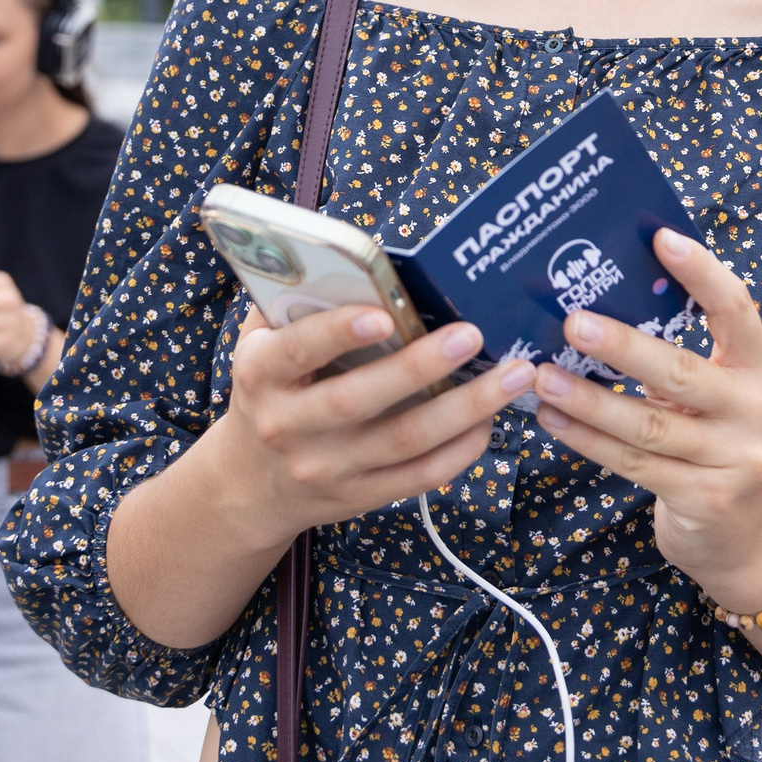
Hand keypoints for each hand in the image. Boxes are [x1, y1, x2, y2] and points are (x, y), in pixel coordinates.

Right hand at [210, 306, 535, 544]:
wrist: (251, 483)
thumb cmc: (269, 392)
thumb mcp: (261, 345)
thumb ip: (295, 303)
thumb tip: (354, 263)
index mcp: (262, 375)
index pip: (297, 350)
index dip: (338, 332)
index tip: (384, 314)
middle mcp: (289, 426)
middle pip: (359, 399)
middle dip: (421, 366)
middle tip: (472, 335)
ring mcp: (326, 469)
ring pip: (403, 441)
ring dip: (464, 408)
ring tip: (510, 376)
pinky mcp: (359, 497)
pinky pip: (418, 477)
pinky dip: (460, 450)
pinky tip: (489, 421)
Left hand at [530, 229, 761, 614]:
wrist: (739, 535)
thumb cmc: (710, 441)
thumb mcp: (711, 392)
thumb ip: (676, 350)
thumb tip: (597, 295)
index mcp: (760, 367)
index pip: (737, 310)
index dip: (701, 273)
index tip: (659, 237)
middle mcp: (759, 410)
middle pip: (682, 373)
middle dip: (623, 346)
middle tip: (572, 322)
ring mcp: (737, 459)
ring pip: (650, 425)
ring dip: (589, 399)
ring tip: (542, 376)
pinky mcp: (707, 499)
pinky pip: (634, 464)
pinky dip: (588, 440)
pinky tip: (552, 420)